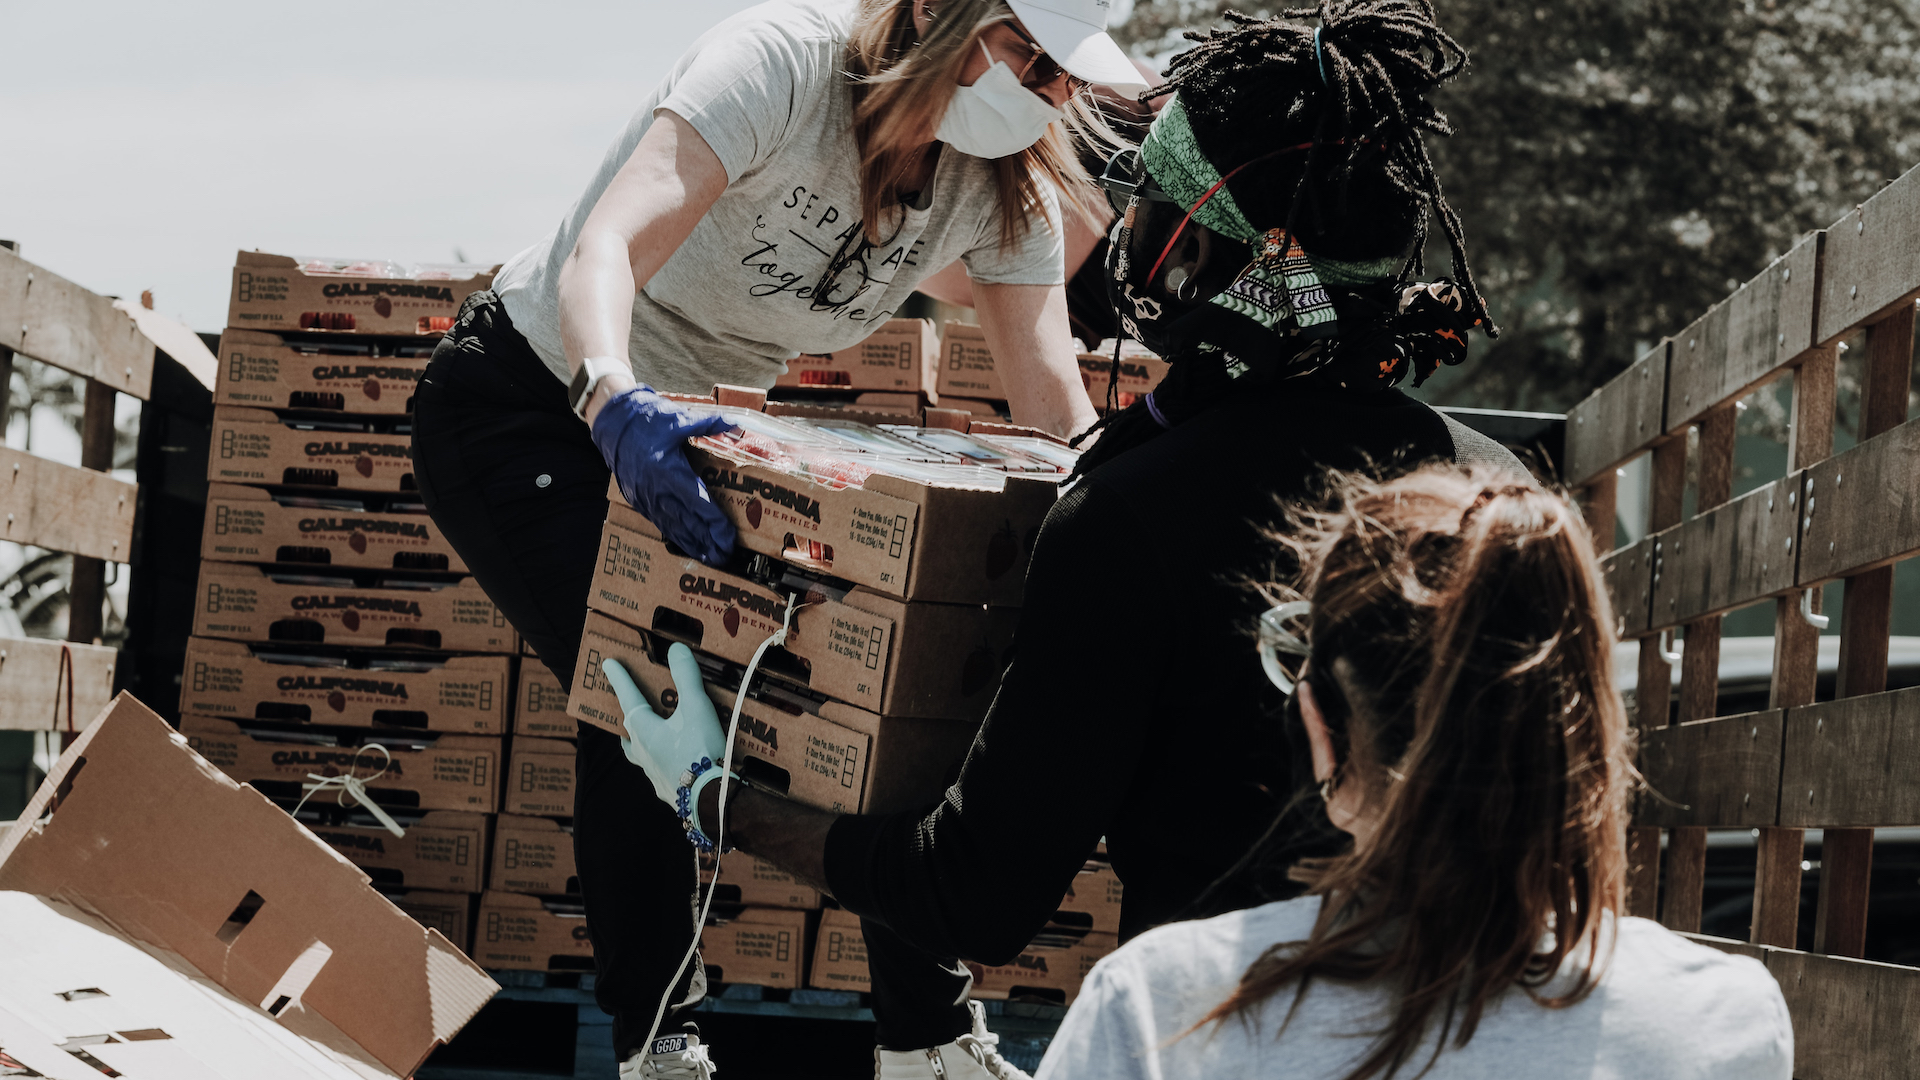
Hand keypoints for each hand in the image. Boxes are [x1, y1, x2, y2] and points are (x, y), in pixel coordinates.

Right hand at [590, 386, 738, 563]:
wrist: (612, 423)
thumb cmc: (645, 420)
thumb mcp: (678, 419)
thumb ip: (708, 424)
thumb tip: (735, 425)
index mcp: (669, 471)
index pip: (698, 503)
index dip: (715, 523)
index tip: (729, 537)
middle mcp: (657, 490)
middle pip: (688, 523)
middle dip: (708, 542)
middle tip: (726, 556)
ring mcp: (646, 498)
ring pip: (673, 527)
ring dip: (693, 544)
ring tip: (710, 558)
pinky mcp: (639, 500)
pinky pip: (660, 523)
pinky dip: (676, 536)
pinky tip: (687, 545)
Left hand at [602, 645, 727, 806]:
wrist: (710, 799)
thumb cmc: (700, 750)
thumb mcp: (697, 708)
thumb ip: (686, 677)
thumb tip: (676, 649)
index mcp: (644, 730)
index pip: (628, 698)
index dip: (620, 678)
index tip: (607, 664)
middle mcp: (642, 752)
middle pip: (629, 730)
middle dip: (629, 715)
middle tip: (631, 705)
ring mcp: (652, 773)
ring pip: (639, 754)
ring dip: (640, 742)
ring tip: (648, 736)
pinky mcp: (667, 789)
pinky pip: (658, 771)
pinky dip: (662, 761)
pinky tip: (673, 762)